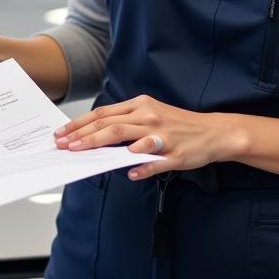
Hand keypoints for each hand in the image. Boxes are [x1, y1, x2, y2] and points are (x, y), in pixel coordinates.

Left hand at [53, 95, 238, 179]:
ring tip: (81, 153)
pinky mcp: (175, 154)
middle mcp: (148, 116)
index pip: (103, 114)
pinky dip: (140, 167)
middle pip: (109, 125)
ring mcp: (161, 135)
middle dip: (82, 135)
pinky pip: (154, 162)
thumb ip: (126, 121)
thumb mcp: (151, 113)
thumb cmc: (179, 124)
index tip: (63, 133)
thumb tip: (97, 133)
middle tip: (63, 145)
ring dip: (100, 145)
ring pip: (125, 138)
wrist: (215, 132)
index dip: (80, 123)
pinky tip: (128, 173)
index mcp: (141, 105)